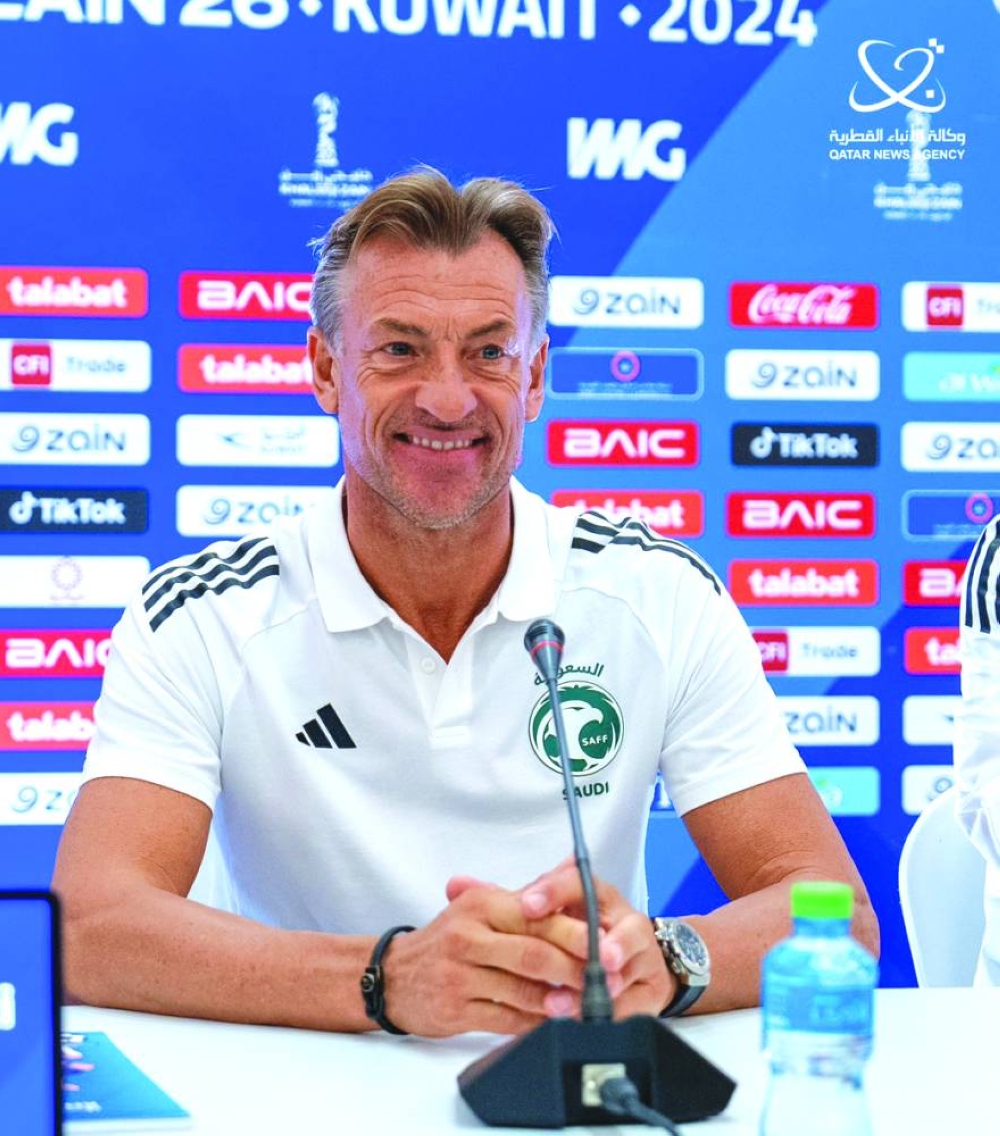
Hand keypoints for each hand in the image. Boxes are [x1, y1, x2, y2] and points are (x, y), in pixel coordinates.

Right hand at [382, 879, 618, 1037]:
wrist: (392, 974)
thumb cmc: (446, 939)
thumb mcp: (479, 906)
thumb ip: (526, 897)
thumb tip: (572, 870)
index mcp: (480, 905)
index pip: (536, 916)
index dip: (574, 933)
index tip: (603, 943)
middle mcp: (468, 936)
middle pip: (533, 954)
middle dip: (574, 969)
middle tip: (603, 979)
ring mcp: (460, 975)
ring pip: (522, 990)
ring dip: (558, 1001)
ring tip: (584, 1004)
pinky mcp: (456, 1010)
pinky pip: (505, 1019)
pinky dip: (533, 1023)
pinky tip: (552, 1022)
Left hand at [517, 862, 675, 1019]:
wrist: (634, 959)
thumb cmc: (585, 932)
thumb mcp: (554, 913)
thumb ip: (516, 901)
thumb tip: (461, 885)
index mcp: (596, 894)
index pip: (575, 882)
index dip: (551, 892)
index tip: (527, 905)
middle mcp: (623, 918)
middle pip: (615, 925)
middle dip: (595, 943)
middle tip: (581, 956)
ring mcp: (641, 952)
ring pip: (625, 965)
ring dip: (603, 981)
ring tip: (581, 994)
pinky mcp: (650, 985)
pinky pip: (633, 1001)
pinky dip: (612, 1010)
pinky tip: (591, 1018)